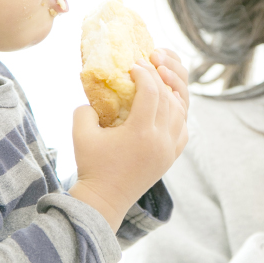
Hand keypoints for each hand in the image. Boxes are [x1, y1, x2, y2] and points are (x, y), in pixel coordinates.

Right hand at [69, 59, 187, 230]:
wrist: (105, 200)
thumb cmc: (91, 166)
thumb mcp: (80, 133)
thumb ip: (86, 108)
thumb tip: (98, 93)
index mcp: (140, 133)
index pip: (151, 92)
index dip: (144, 73)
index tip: (133, 64)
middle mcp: (160, 141)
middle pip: (169, 98)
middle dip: (159, 76)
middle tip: (148, 63)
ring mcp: (169, 150)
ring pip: (181, 112)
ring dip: (172, 92)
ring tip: (160, 77)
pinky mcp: (171, 157)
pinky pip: (183, 129)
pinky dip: (179, 112)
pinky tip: (169, 102)